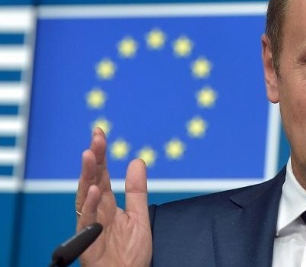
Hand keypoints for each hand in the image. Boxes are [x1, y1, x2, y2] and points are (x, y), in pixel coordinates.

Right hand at [75, 128, 151, 265]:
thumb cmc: (130, 255)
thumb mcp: (139, 217)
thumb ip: (137, 191)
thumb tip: (137, 161)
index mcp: (107, 205)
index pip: (102, 174)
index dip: (101, 154)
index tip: (100, 132)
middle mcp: (96, 213)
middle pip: (92, 181)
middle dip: (94, 159)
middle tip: (96, 137)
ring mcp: (91, 227)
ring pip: (85, 198)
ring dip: (87, 176)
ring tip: (90, 155)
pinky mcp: (88, 244)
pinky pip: (87, 222)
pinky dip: (91, 206)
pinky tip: (95, 190)